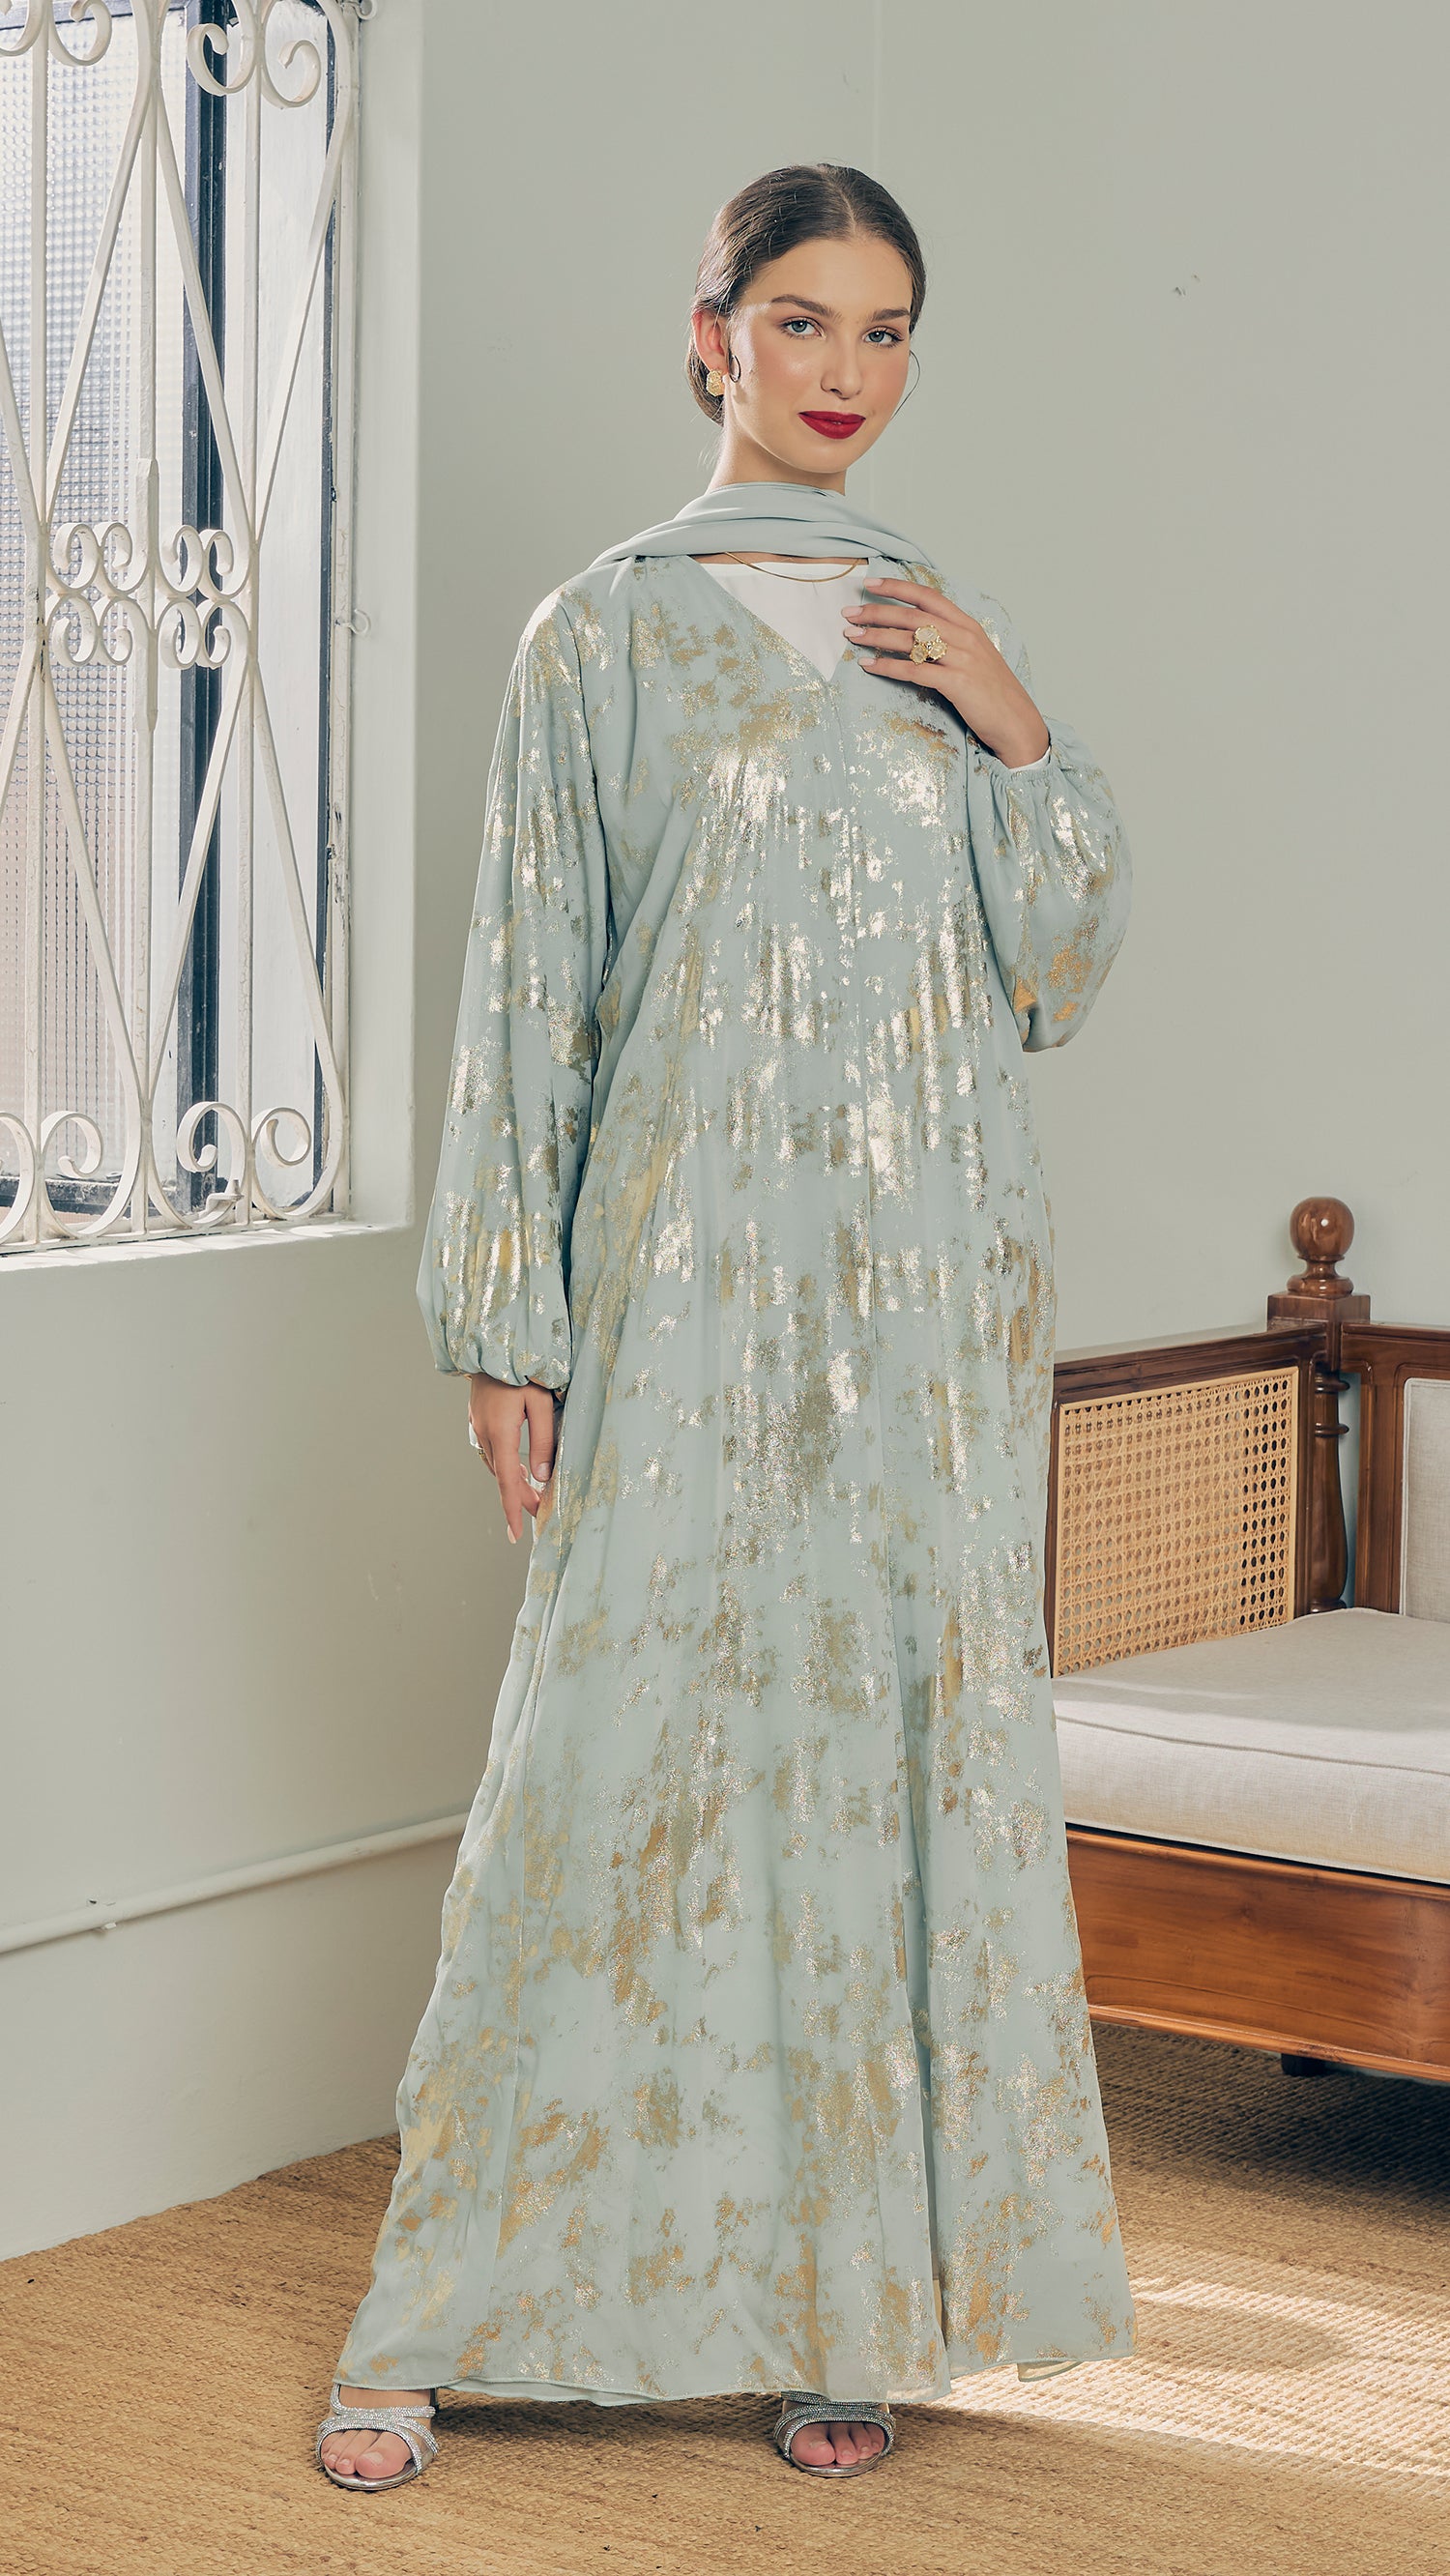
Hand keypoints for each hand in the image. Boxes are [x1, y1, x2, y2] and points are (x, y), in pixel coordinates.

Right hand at [468, 1372, 557, 1543]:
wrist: (493, 1343)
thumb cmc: (524, 1370)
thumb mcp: (541, 1404)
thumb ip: (542, 1441)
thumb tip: (541, 1476)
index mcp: (500, 1433)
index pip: (508, 1482)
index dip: (513, 1510)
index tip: (517, 1535)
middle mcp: (484, 1433)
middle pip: (502, 1476)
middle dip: (520, 1496)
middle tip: (540, 1510)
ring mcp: (477, 1426)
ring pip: (496, 1464)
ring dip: (512, 1479)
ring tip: (532, 1491)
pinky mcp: (477, 1419)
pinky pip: (491, 1450)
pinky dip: (504, 1464)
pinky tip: (517, 1465)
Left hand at [844, 578, 1050, 767]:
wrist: (1017, 723)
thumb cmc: (993, 693)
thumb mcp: (975, 657)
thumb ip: (950, 641)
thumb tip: (917, 635)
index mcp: (968, 625)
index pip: (928, 596)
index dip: (897, 587)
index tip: (870, 584)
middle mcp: (965, 637)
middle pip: (913, 616)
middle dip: (876, 612)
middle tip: (848, 614)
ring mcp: (962, 658)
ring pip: (910, 640)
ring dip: (876, 636)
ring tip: (851, 636)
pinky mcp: (956, 683)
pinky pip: (914, 671)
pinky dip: (888, 666)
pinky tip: (868, 665)